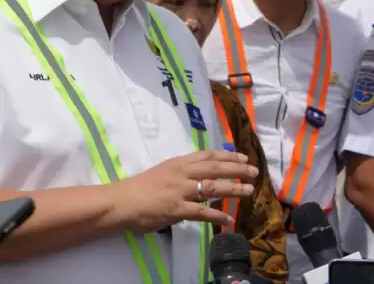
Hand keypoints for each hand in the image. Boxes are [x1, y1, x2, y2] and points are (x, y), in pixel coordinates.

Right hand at [111, 149, 257, 232]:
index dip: (227, 155)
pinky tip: (229, 219)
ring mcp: (180, 191)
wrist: (120, 201)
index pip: (206, 155)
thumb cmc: (138, 188)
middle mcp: (181, 173)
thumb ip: (179, 174)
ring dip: (233, 188)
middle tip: (254, 171)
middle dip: (237, 169)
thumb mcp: (161, 172)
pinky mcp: (177, 209)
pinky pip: (202, 212)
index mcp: (177, 163)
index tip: (242, 156)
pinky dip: (218, 216)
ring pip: (213, 187)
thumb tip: (195, 179)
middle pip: (215, 168)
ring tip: (249, 191)